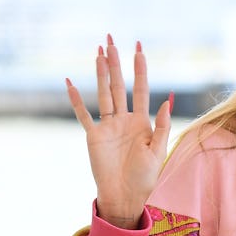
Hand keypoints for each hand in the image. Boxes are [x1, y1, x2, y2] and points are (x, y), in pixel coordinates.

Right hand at [66, 35, 172, 228]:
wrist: (125, 195)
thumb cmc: (144, 177)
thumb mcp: (157, 152)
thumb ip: (161, 127)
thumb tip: (166, 101)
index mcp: (142, 122)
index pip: (141, 89)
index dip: (140, 70)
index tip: (139, 49)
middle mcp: (124, 119)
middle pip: (119, 85)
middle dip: (116, 64)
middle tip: (112, 40)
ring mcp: (108, 126)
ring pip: (103, 94)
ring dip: (100, 74)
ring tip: (98, 53)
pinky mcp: (94, 136)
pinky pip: (83, 114)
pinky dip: (76, 100)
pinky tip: (70, 82)